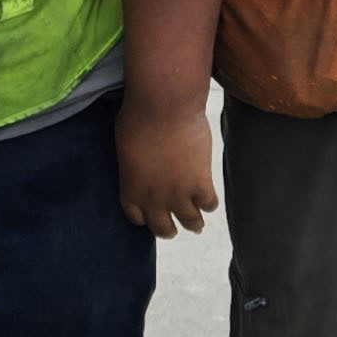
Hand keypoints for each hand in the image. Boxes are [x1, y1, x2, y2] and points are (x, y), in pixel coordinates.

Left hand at [114, 93, 217, 238]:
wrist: (163, 107)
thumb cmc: (139, 116)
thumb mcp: (125, 145)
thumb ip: (134, 163)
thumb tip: (140, 162)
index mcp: (131, 188)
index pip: (136, 216)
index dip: (145, 217)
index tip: (150, 215)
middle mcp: (153, 198)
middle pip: (162, 228)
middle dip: (168, 230)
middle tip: (173, 229)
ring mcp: (178, 194)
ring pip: (190, 222)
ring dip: (194, 223)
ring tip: (197, 224)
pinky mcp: (201, 184)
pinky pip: (209, 204)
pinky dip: (210, 203)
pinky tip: (209, 199)